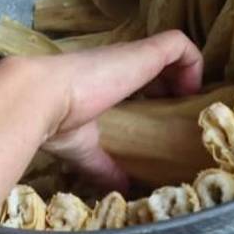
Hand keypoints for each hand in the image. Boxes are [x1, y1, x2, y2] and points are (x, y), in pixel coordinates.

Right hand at [35, 30, 202, 190]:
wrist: (40, 98)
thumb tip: (119, 189)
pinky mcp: (144, 53)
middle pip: (155, 63)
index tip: (158, 114)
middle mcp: (118, 64)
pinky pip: (179, 44)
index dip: (152, 91)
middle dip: (173, 84)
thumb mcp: (82, 148)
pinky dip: (193, 62)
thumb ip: (103, 166)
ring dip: (186, 73)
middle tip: (178, 112)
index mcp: (102, 81)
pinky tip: (189, 91)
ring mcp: (132, 56)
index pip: (133, 78)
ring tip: (188, 102)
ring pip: (171, 50)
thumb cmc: (56, 120)